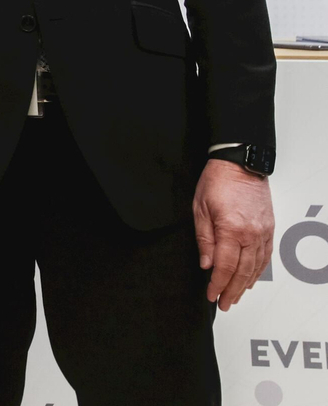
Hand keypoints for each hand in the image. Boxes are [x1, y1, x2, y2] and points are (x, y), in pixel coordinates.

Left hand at [193, 158, 273, 310]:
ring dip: (246, 285)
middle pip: (243, 272)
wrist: (240, 165)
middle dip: (232, 291)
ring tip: (235, 297)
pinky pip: (265, 256)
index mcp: (232, 229)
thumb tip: (206, 264)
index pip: (225, 266)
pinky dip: (258, 271)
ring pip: (256, 267)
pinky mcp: (269, 229)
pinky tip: (251, 280)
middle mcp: (252, 234)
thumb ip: (204, 240)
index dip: (218, 284)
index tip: (212, 295)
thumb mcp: (200, 209)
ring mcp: (263, 232)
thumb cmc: (217, 182)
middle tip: (224, 304)